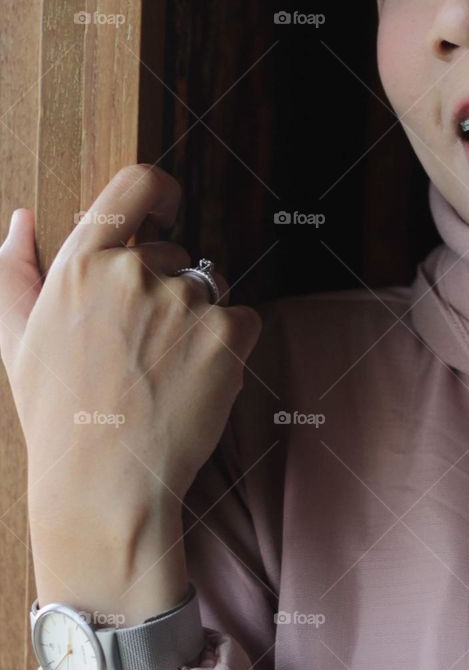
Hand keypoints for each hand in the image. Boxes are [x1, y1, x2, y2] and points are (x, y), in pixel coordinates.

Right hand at [0, 165, 261, 594]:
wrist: (103, 484)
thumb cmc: (57, 416)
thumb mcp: (17, 340)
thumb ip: (16, 272)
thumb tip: (20, 219)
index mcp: (82, 261)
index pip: (137, 185)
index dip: (161, 194)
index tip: (168, 213)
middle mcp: (133, 270)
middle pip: (176, 256)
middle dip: (169, 293)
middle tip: (144, 353)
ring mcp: (183, 300)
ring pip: (210, 291)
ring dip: (198, 322)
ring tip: (165, 375)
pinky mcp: (226, 333)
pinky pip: (244, 321)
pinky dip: (230, 347)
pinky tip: (195, 383)